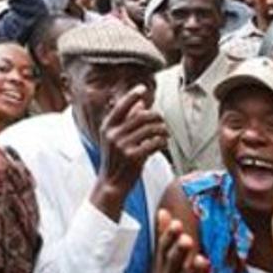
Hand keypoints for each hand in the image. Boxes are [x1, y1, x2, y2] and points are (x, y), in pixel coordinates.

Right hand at [94, 86, 169, 209]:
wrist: (111, 183)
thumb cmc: (116, 160)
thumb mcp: (116, 138)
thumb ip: (127, 120)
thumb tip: (140, 104)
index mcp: (107, 127)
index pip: (121, 106)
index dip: (132, 95)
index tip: (143, 89)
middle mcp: (113, 134)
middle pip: (142, 116)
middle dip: (156, 117)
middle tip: (162, 121)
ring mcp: (122, 145)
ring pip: (150, 129)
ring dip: (162, 130)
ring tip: (165, 133)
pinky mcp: (133, 157)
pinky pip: (154, 143)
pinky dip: (162, 142)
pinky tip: (163, 143)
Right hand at [149, 209, 225, 272]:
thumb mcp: (165, 260)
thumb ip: (165, 236)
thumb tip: (162, 210)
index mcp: (165, 266)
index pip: (165, 249)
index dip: (170, 236)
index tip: (178, 223)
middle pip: (172, 265)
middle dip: (179, 252)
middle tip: (187, 240)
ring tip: (203, 260)